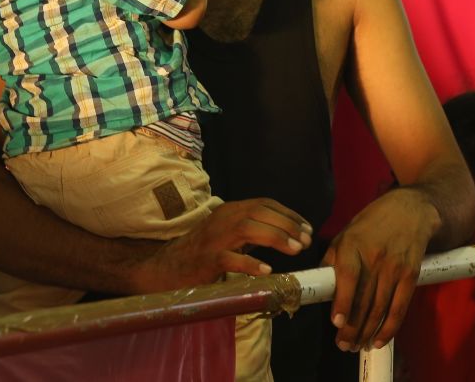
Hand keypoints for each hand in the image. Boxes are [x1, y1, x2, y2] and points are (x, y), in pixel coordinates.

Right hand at [144, 198, 311, 290]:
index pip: (264, 203)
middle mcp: (222, 219)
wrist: (167, 267)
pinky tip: (267, 270)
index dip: (288, 214)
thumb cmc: (202, 252)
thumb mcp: (229, 234)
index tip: (307, 227)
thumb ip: (252, 230)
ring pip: (248, 229)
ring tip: (295, 250)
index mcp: (229, 210)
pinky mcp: (206, 259)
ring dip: (275, 237)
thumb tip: (287, 234)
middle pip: (259, 212)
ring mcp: (213, 238)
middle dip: (287, 224)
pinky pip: (229, 259)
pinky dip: (249, 263)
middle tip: (306, 240)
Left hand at [322, 188, 435, 351]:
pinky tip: (379, 340)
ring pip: (380, 308)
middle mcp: (375, 257)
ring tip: (357, 346)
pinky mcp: (411, 275)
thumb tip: (322, 284)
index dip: (343, 301)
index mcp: (353, 244)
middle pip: (364, 299)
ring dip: (368, 332)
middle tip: (343, 344)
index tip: (337, 322)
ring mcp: (395, 267)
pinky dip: (390, 328)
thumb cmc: (372, 222)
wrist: (411, 210)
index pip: (348, 276)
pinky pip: (400, 307)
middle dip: (352, 327)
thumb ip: (333, 257)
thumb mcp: (347, 232)